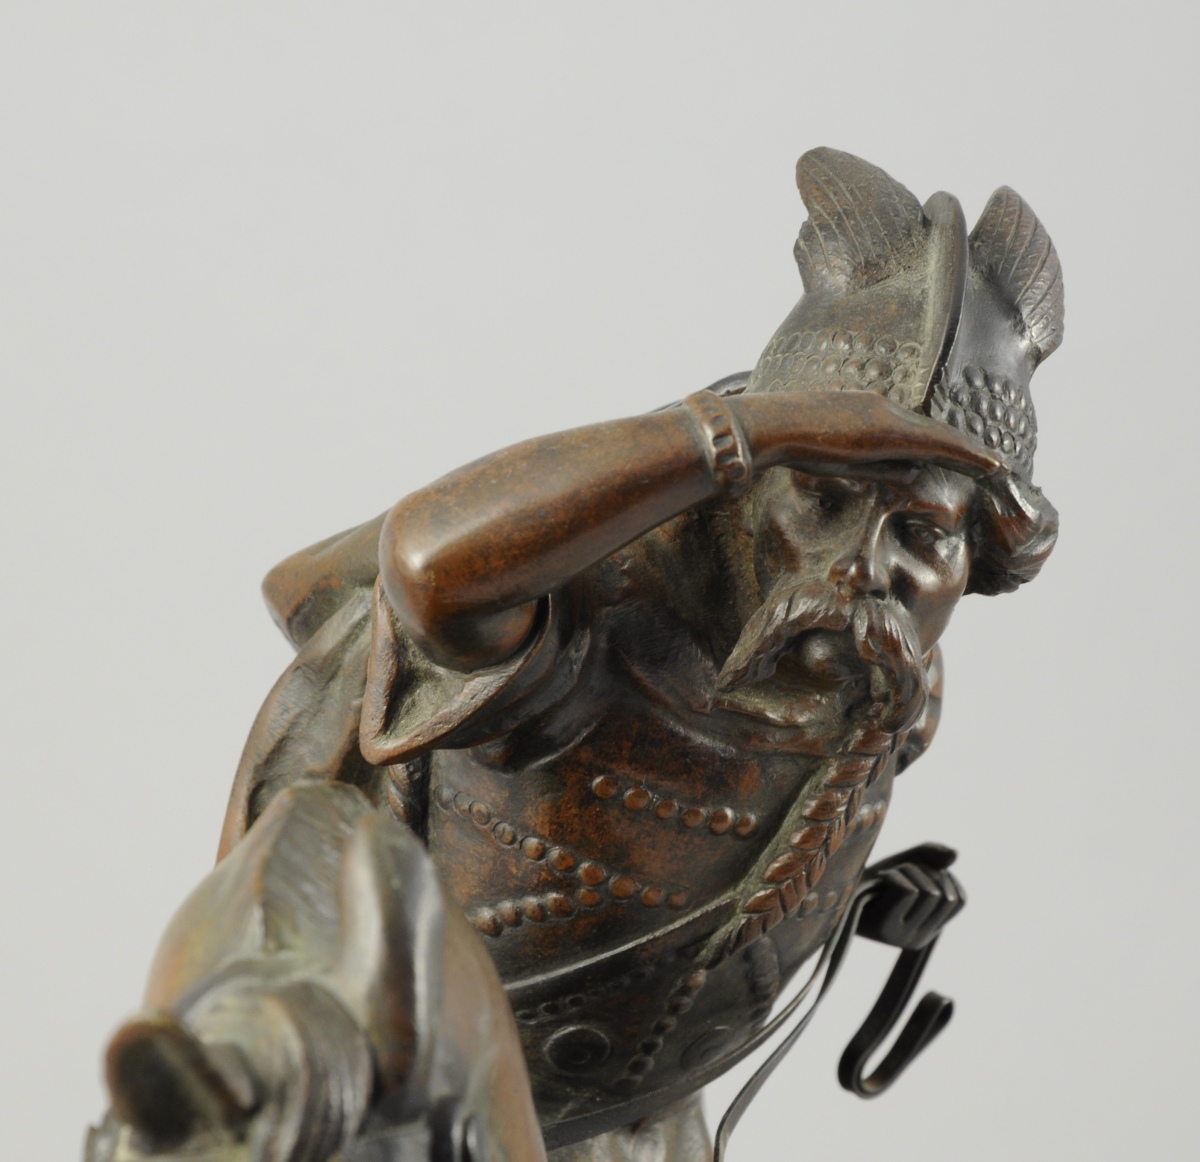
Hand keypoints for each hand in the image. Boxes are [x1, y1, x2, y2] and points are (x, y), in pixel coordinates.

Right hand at [739, 391, 1006, 480]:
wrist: (774, 424)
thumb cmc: (792, 441)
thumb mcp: (838, 457)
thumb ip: (872, 463)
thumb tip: (908, 475)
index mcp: (868, 412)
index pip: (913, 431)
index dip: (940, 446)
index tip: (959, 459)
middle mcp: (884, 407)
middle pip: (933, 432)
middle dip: (962, 449)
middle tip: (990, 465)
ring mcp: (889, 416)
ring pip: (942, 437)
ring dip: (971, 453)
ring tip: (998, 468)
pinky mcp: (891, 431)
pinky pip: (940, 445)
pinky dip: (968, 456)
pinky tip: (991, 467)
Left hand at [857, 842, 964, 950]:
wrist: (832, 891)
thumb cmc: (873, 879)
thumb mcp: (908, 862)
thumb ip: (933, 855)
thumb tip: (955, 855)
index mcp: (930, 930)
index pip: (960, 900)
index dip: (945, 877)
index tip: (922, 872)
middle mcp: (919, 940)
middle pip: (943, 894)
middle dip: (923, 871)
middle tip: (899, 871)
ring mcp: (903, 937)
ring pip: (927, 891)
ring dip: (907, 871)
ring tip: (888, 876)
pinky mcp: (885, 928)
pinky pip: (906, 891)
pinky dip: (894, 876)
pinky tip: (879, 881)